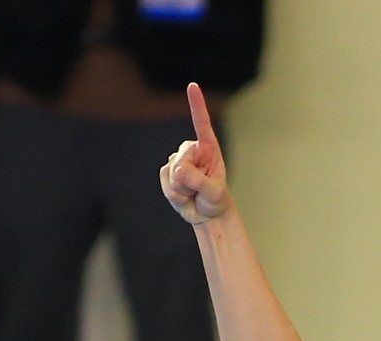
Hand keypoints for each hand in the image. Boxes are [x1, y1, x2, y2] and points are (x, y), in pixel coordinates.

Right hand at [159, 83, 230, 225]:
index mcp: (209, 148)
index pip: (202, 124)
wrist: (206, 213)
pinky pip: (164, 180)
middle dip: (187, 179)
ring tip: (193, 193)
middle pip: (181, 159)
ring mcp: (178, 159)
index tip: (192, 86)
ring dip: (181, 189)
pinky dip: (173, 192)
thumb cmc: (215, 199)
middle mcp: (193, 150)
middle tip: (199, 190)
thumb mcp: (214, 193)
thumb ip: (199, 181)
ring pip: (172, 172)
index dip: (196, 105)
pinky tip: (183, 195)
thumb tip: (179, 169)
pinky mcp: (168, 170)